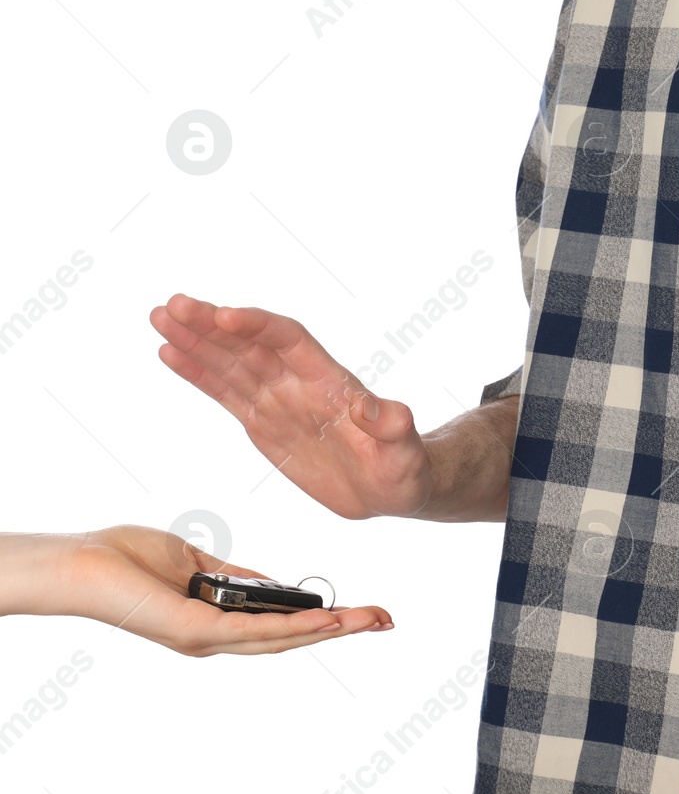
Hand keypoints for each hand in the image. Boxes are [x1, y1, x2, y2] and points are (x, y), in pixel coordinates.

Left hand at [9, 526, 392, 655]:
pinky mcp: (199, 632)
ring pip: (282, 639)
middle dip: (343, 629)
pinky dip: (296, 627)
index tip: (360, 612)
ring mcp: (208, 639)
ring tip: (370, 620)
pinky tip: (327, 622)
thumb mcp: (197, 563)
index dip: (323, 620)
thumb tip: (275, 584)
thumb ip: (236, 576)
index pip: (280, 626)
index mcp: (215, 622)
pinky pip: (257, 631)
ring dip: (332, 630)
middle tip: (385, 620)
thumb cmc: (128, 559)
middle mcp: (215, 640)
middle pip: (292, 638)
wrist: (85, 564)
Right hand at [150, 294, 431, 519]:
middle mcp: (299, 383)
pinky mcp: (263, 422)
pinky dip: (197, 372)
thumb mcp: (404, 453)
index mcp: (330, 383)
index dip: (257, 326)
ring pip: (231, 362)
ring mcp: (279, 400)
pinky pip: (225, 392)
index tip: (223, 316)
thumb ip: (392, 428)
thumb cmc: (404, 468)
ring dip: (195, 340)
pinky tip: (169, 352)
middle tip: (173, 304)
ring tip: (159, 316)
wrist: (390, 488)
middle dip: (212, 325)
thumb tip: (380, 409)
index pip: (288, 341)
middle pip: (250, 344)